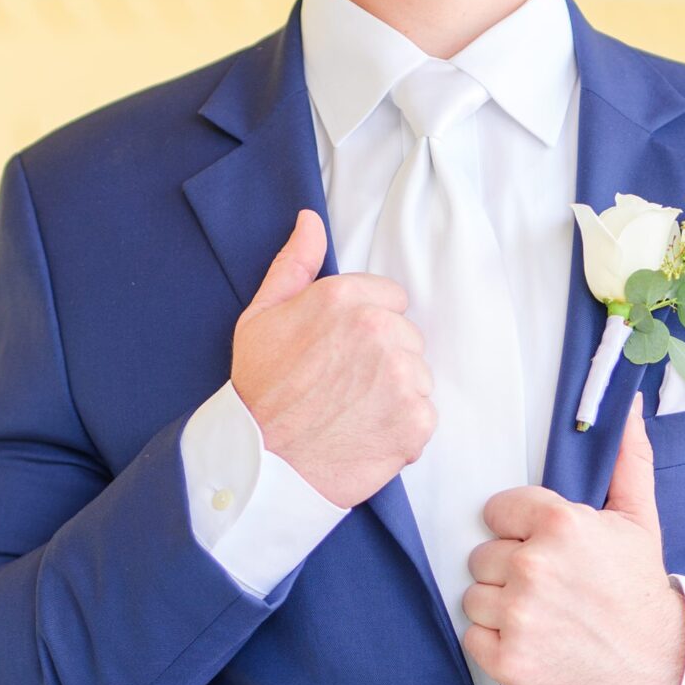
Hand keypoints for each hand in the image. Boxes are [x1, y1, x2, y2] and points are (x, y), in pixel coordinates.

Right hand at [231, 209, 436, 509]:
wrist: (262, 464)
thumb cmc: (259, 392)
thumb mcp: (261, 316)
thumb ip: (294, 264)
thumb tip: (310, 220)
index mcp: (344, 298)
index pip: (391, 300)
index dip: (366, 328)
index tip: (339, 353)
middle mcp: (378, 330)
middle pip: (408, 338)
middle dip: (384, 360)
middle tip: (343, 388)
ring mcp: (400, 377)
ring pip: (418, 377)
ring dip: (395, 396)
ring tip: (353, 414)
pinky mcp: (414, 422)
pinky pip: (424, 418)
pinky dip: (402, 432)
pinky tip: (367, 436)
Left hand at [461, 395, 684, 684]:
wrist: (662, 668)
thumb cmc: (642, 590)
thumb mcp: (639, 519)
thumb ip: (624, 459)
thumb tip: (624, 406)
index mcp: (560, 524)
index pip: (497, 510)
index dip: (520, 530)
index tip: (547, 549)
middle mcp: (534, 566)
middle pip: (482, 555)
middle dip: (510, 569)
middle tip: (550, 589)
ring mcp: (519, 617)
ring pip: (473, 596)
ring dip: (499, 607)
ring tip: (542, 616)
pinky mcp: (510, 663)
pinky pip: (472, 638)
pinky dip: (495, 644)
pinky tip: (532, 642)